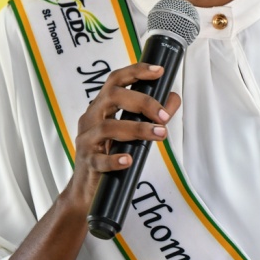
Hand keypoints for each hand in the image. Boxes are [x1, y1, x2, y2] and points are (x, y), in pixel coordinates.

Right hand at [62, 62, 181, 210]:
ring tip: (159, 134)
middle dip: (142, 102)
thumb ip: (152, 114)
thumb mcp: (130, 131)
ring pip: (108, 127)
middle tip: (164, 115)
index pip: (116, 80)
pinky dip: (115, 159)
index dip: (136, 71)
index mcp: (102, 106)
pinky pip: (100, 160)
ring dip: (137, 129)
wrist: (86, 188)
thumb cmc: (109, 153)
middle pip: (112, 96)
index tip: (159, 71)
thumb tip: (173, 98)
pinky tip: (129, 160)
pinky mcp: (88, 162)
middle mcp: (91, 118)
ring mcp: (87, 140)